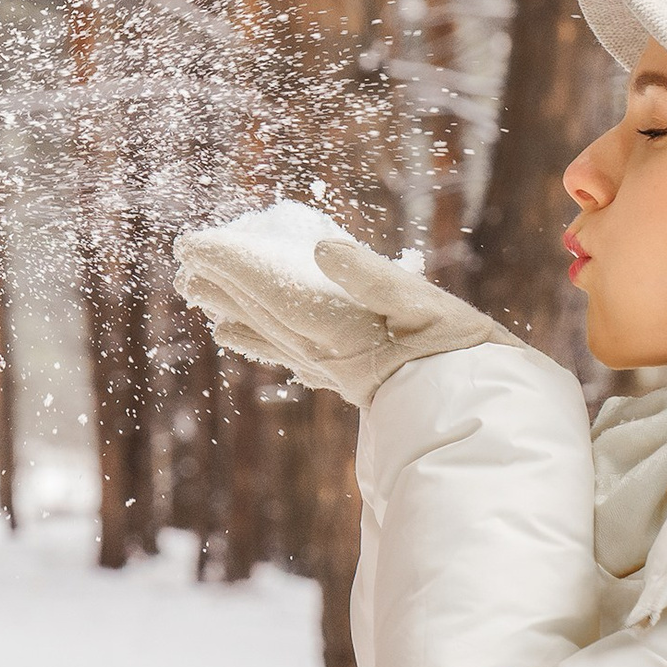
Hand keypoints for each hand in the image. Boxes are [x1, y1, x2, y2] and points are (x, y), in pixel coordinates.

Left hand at [175, 201, 518, 409]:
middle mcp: (323, 350)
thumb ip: (376, 279)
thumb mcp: (429, 307)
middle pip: (259, 310)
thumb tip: (323, 249)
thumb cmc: (463, 359)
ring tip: (198, 293)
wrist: (482, 422)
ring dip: (231, 308)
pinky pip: (285, 353)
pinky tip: (236, 335)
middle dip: (220, 282)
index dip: (230, 265)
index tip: (193, 243)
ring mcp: (331, 367)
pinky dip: (255, 339)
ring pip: (268, 333)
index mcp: (337, 327)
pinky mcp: (345, 377)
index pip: (270, 289)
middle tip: (184, 259)